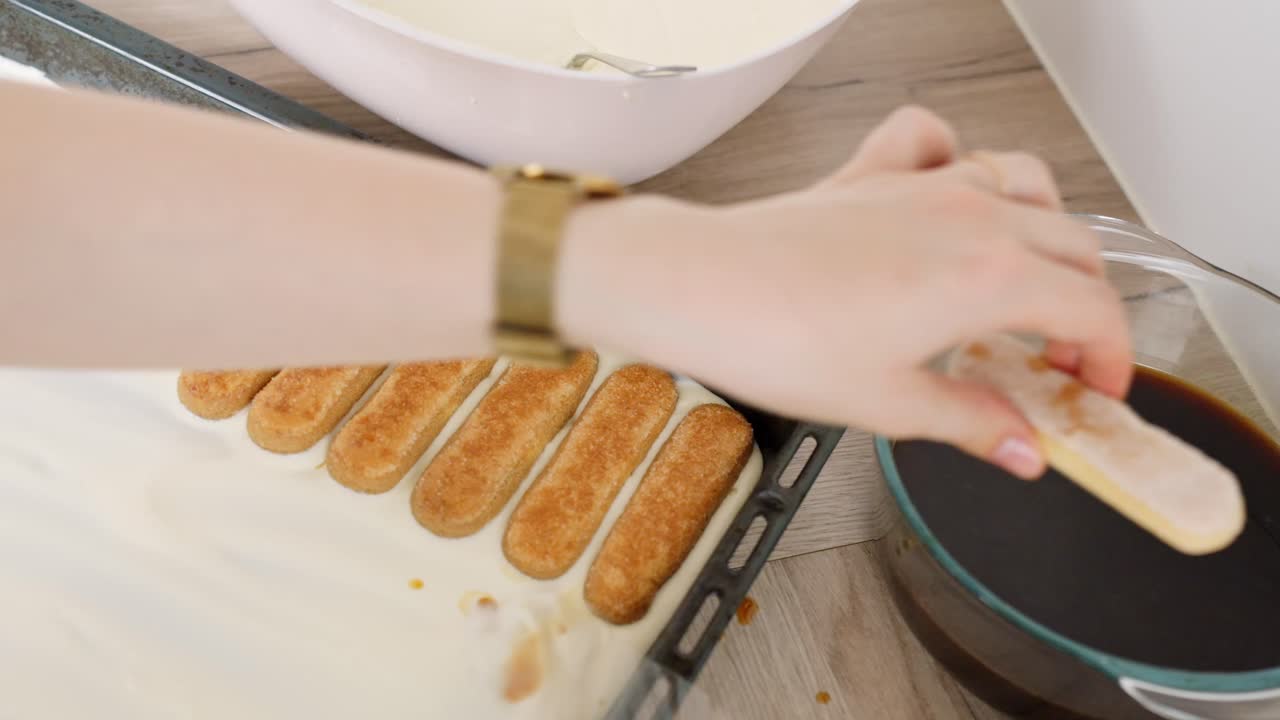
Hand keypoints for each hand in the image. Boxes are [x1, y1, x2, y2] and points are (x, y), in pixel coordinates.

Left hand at [563, 106, 1132, 478]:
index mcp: (989, 278)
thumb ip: (973, 422)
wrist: (701, 288)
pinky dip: (956, 158)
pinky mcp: (870, 174)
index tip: (1094, 391)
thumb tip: (1023, 449)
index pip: (1093, 308)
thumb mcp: (891, 404)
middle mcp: (969, 217)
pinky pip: (934, 138)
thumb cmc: (780, 342)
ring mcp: (921, 185)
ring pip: (1025, 180)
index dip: (1111, 357)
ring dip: (1044, 228)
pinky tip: (948, 195)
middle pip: (1075, 245)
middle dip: (1086, 304)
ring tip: (1025, 281)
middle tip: (1060, 359)